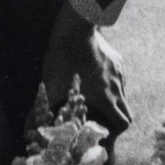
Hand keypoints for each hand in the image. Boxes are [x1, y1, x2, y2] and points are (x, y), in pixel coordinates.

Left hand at [41, 8, 128, 134]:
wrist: (75, 29)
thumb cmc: (62, 60)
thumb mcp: (52, 88)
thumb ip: (49, 110)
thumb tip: (37, 128)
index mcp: (105, 98)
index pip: (123, 124)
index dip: (114, 133)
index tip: (102, 135)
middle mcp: (116, 88)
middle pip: (128, 113)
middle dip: (117, 121)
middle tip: (100, 122)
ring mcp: (119, 74)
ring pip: (123, 95)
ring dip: (113, 103)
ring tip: (95, 99)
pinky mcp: (118, 62)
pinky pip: (119, 79)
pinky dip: (111, 86)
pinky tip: (95, 79)